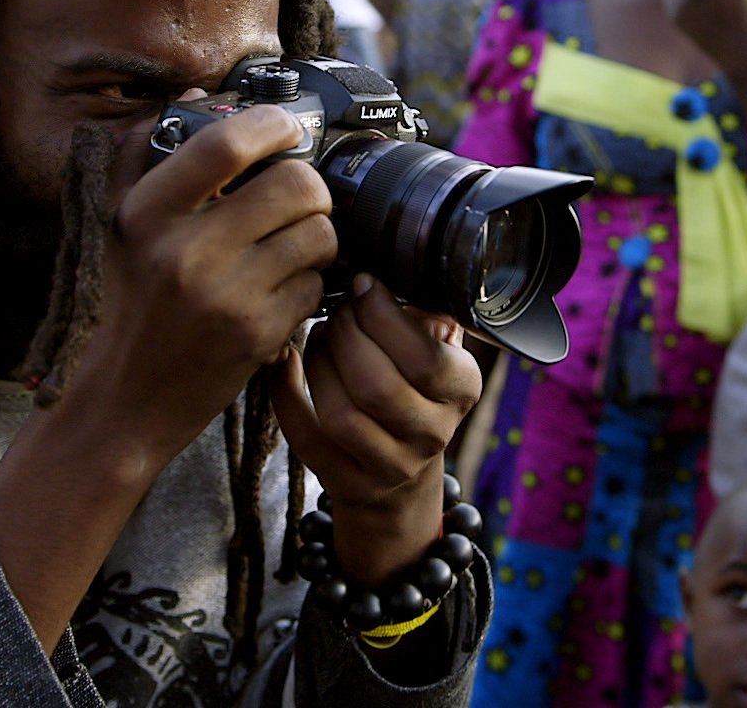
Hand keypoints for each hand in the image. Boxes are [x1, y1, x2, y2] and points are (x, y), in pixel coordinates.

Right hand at [54, 105, 338, 469]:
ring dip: (317, 235)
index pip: (224, 144)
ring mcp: (226, 295)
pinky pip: (316, 286)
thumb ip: (148, 155)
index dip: (271, 123)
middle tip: (299, 198)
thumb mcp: (117, 227)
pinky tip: (281, 292)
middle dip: (310, 185)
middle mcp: (185, 250)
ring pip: (318, 233)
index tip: (286, 125)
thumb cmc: (124, 307)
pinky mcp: (258, 335)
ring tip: (292, 246)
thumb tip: (198, 96)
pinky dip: (309, 285)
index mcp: (147, 213)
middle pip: (294, 183)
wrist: (123, 403)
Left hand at [272, 275, 482, 582]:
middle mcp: (432, 434)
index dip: (383, 316)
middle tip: (334, 310)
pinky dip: (286, 394)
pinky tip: (285, 361)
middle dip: (345, 336)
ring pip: (341, 415)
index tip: (362, 286)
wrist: (401, 471)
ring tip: (317, 335)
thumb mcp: (435, 345)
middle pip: (376, 387)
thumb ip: (422, 309)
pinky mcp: (348, 483)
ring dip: (319, 364)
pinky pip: (306, 437)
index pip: (424, 358)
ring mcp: (390, 466)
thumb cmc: (413, 383)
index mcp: (461, 389)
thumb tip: (389, 263)